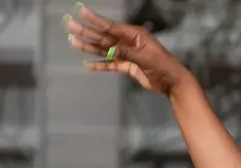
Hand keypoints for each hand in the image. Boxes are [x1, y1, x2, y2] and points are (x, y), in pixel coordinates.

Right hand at [65, 5, 192, 97]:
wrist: (171, 81)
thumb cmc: (161, 65)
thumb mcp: (144, 57)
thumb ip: (126, 52)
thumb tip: (109, 50)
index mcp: (133, 34)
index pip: (110, 26)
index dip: (94, 20)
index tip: (81, 12)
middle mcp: (128, 42)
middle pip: (103, 37)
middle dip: (86, 32)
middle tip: (70, 26)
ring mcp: (126, 54)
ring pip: (104, 50)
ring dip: (89, 47)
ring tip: (73, 43)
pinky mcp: (127, 67)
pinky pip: (110, 65)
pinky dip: (99, 65)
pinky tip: (88, 64)